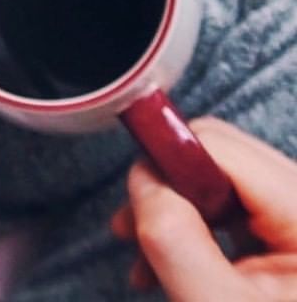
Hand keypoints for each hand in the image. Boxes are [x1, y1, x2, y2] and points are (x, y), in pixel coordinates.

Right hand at [112, 118, 296, 299]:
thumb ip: (175, 238)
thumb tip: (140, 178)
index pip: (220, 146)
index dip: (167, 166)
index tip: (134, 207)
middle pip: (220, 155)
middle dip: (168, 190)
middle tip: (133, 235)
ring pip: (223, 180)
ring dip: (179, 212)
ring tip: (149, 261)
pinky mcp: (296, 238)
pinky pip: (239, 208)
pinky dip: (202, 229)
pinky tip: (179, 265)